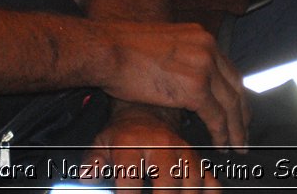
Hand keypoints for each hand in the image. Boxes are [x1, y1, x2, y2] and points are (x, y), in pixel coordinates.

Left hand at [84, 106, 217, 191]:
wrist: (147, 111)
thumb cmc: (123, 134)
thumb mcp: (102, 143)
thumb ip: (93, 162)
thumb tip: (85, 179)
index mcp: (132, 144)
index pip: (129, 174)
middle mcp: (160, 146)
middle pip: (167, 180)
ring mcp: (182, 152)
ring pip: (193, 180)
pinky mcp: (197, 158)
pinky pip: (211, 179)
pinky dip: (209, 192)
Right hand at [99, 21, 247, 152]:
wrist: (107, 49)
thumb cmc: (122, 49)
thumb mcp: (161, 45)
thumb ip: (181, 58)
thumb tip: (185, 80)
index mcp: (200, 35)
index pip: (228, 69)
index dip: (235, 94)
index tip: (238, 110)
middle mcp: (208, 47)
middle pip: (235, 86)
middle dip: (241, 113)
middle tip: (242, 132)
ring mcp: (204, 66)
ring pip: (231, 104)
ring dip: (236, 129)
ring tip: (236, 145)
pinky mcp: (196, 87)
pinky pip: (217, 117)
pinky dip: (222, 134)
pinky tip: (221, 145)